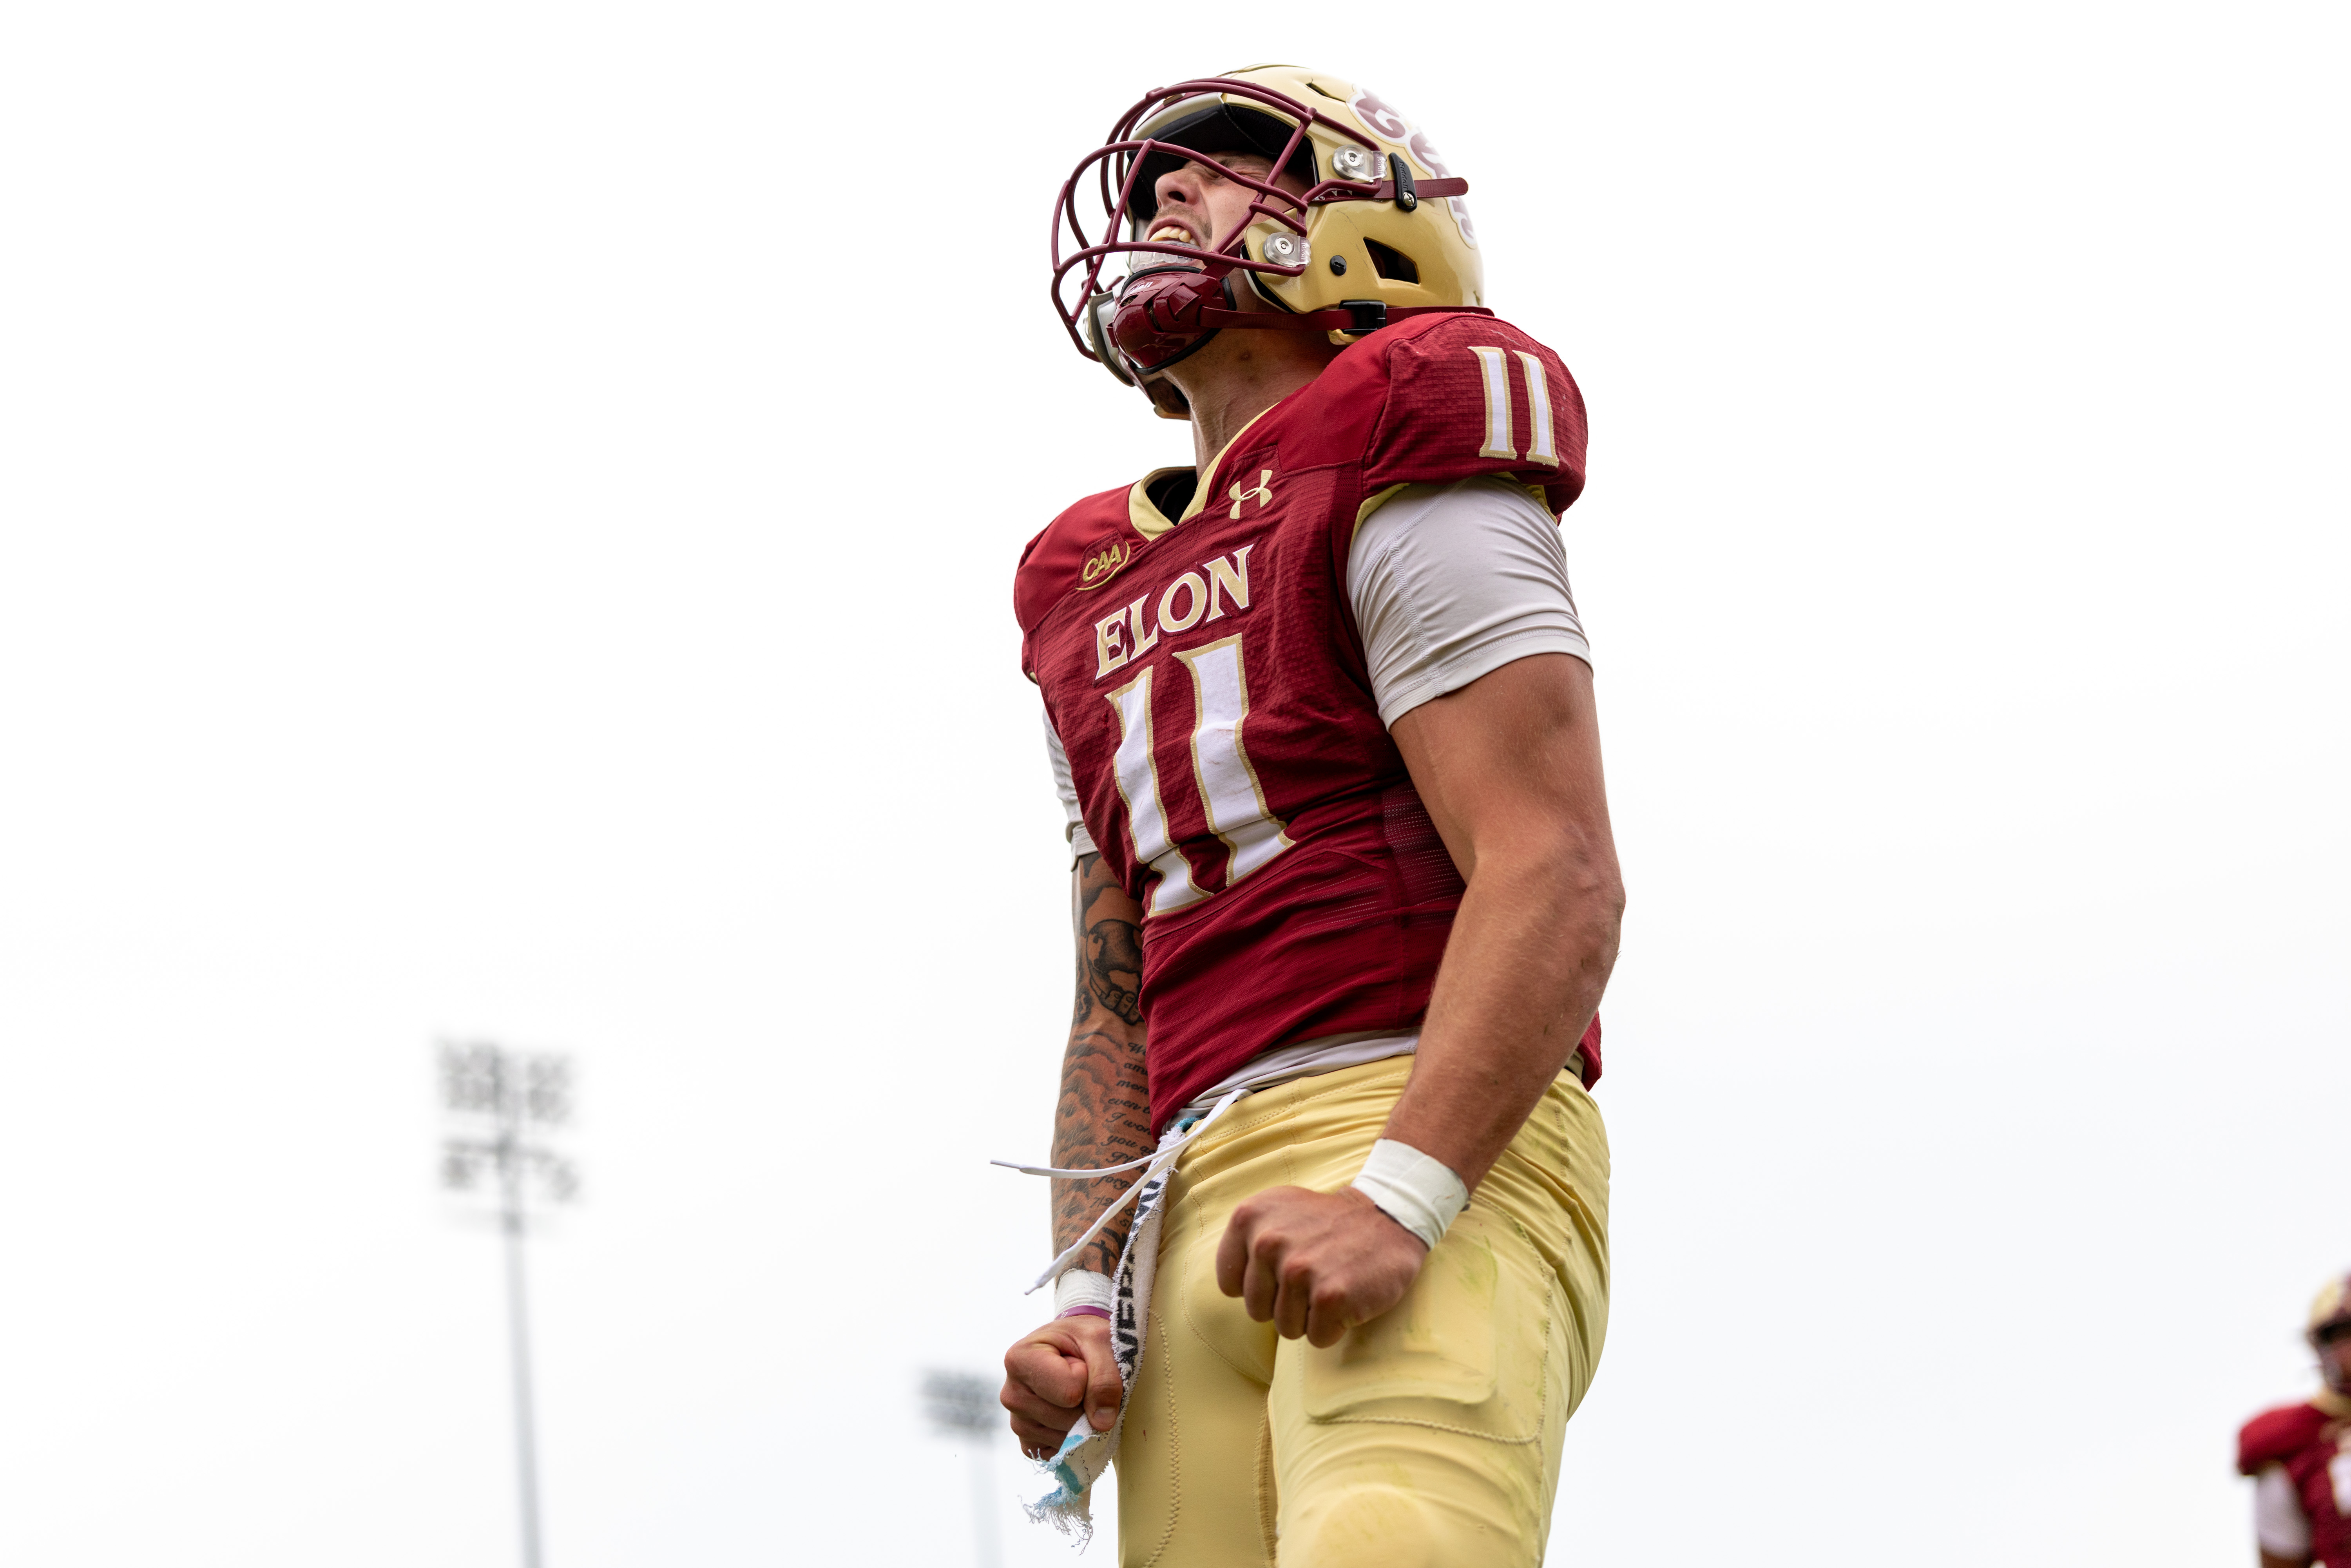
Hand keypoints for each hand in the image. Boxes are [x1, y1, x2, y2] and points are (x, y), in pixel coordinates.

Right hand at [1001, 1314, 1121, 1458]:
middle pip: (1067, 1420)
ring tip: (1075, 1394)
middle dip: (1087, 1404)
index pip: (1070, 1392)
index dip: (1088, 1378)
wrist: (1075, 1347)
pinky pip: (1058, 1453)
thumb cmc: (1085, 1340)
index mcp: (1019, 1360)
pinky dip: (1073, 1439)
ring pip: (1065, 1440)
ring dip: (1082, 1422)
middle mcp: (1010, 1394)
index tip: (1080, 1360)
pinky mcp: (1027, 1442)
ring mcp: (1017, 1422)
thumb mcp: (1101, 1343)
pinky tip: (1070, 1413)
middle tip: (1082, 1379)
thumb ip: (1105, 1379)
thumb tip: (1101, 1423)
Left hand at [1215, 1185, 1426, 1347]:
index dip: (1260, 1286)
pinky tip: (1347, 1296)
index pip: (1230, 1284)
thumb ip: (1246, 1241)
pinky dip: (1334, 1326)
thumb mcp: (1275, 1213)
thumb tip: (1231, 1287)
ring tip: (1330, 1283)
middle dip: (1285, 1304)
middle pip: (1257, 1311)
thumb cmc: (1328, 1223)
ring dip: (1311, 1316)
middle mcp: (1267, 1242)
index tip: (1284, 1269)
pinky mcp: (1331, 1296)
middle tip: (1314, 1276)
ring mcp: (1299, 1270)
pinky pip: (1317, 1338)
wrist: (1388, 1215)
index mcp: (1248, 1218)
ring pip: (1286, 1328)